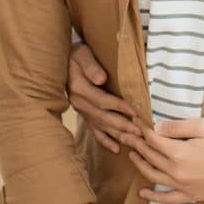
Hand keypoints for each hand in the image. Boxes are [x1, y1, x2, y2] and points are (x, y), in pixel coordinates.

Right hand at [67, 41, 140, 155]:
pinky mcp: (84, 115)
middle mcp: (79, 103)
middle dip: (124, 126)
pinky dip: (105, 141)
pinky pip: (94, 131)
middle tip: (142, 133)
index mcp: (79, 88)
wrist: (61, 61)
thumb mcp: (82, 54)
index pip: (103, 101)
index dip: (120, 107)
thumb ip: (91, 66)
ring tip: (135, 142)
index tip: (136, 112)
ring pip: (102, 126)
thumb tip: (101, 79)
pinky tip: (117, 149)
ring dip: (119, 135)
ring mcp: (81, 111)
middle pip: (104, 117)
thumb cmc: (77, 55)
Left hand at [129, 117, 203, 203]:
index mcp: (178, 153)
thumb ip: (178, 127)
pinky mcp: (191, 195)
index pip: (153, 139)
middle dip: (136, 143)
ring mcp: (183, 186)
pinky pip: (167, 199)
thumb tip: (156, 128)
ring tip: (131, 154)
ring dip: (140, 164)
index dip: (142, 128)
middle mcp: (176, 172)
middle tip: (127, 133)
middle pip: (150, 156)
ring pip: (153, 176)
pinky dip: (153, 197)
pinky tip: (143, 193)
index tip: (135, 119)